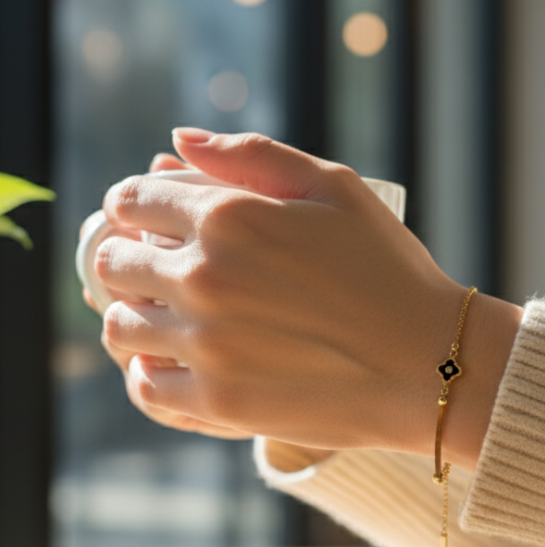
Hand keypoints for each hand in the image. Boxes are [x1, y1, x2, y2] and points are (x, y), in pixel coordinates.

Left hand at [94, 130, 521, 467]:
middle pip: (113, 263)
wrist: (429, 363)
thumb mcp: (336, 188)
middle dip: (130, 257)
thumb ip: (252, 154)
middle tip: (162, 269)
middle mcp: (204, 278)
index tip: (151, 220)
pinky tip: (178, 364)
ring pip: (119, 326)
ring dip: (134, 315)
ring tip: (169, 319)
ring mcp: (207, 346)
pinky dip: (149, 373)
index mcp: (229, 217)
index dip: (134, 206)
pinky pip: (144, 388)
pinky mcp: (218, 404)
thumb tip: (177, 142)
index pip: (132, 201)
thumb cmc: (389, 270)